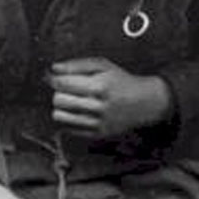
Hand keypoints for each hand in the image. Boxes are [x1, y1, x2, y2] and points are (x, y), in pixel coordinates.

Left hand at [49, 57, 171, 136]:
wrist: (144, 103)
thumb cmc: (120, 81)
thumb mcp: (103, 65)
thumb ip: (77, 64)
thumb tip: (54, 69)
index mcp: (99, 86)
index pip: (61, 83)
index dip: (54, 79)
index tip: (57, 78)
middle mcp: (98, 106)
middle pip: (58, 100)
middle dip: (58, 93)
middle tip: (68, 90)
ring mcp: (97, 122)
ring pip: (59, 116)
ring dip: (61, 107)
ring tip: (71, 101)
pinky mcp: (97, 134)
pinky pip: (68, 128)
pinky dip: (69, 119)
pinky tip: (79, 112)